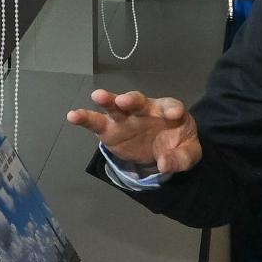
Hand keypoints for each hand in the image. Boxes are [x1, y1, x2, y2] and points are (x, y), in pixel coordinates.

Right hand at [67, 89, 200, 177]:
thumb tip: (163, 164)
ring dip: (106, 100)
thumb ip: (180, 158)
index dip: (172, 109)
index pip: (171, 106)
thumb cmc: (176, 145)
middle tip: (124, 101)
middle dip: (131, 100)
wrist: (161, 152)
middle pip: (138, 101)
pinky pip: (95, 122)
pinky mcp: (109, 130)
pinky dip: (84, 118)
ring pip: (114, 107)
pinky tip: (72, 116)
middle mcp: (144, 110)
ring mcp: (125, 118)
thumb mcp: (188, 154)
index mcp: (167, 111)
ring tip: (97, 96)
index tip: (174, 115)